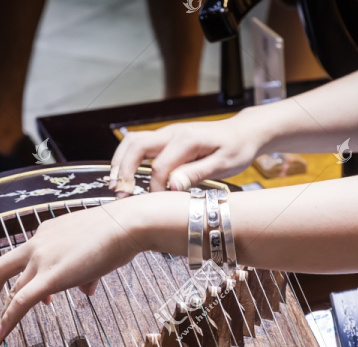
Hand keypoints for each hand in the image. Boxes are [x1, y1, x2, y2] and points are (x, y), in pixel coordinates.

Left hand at [0, 203, 144, 346]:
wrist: (125, 226)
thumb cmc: (119, 234)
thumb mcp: (97, 250)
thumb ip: (87, 272)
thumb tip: (86, 290)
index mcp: (48, 232)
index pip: (29, 256)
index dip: (29, 277)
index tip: (39, 296)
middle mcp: (38, 242)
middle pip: (2, 267)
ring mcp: (40, 258)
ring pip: (10, 288)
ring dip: (0, 309)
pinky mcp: (48, 277)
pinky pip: (20, 303)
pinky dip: (6, 321)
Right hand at [109, 111, 265, 196]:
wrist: (243, 132)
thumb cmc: (237, 149)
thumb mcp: (223, 165)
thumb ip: (196, 174)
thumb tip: (172, 186)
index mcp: (186, 140)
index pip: (159, 167)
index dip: (155, 188)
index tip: (157, 203)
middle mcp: (172, 133)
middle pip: (135, 146)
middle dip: (123, 170)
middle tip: (120, 193)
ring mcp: (167, 134)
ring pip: (132, 142)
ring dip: (120, 162)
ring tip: (115, 185)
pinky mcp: (166, 139)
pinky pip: (139, 146)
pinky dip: (127, 159)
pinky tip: (125, 177)